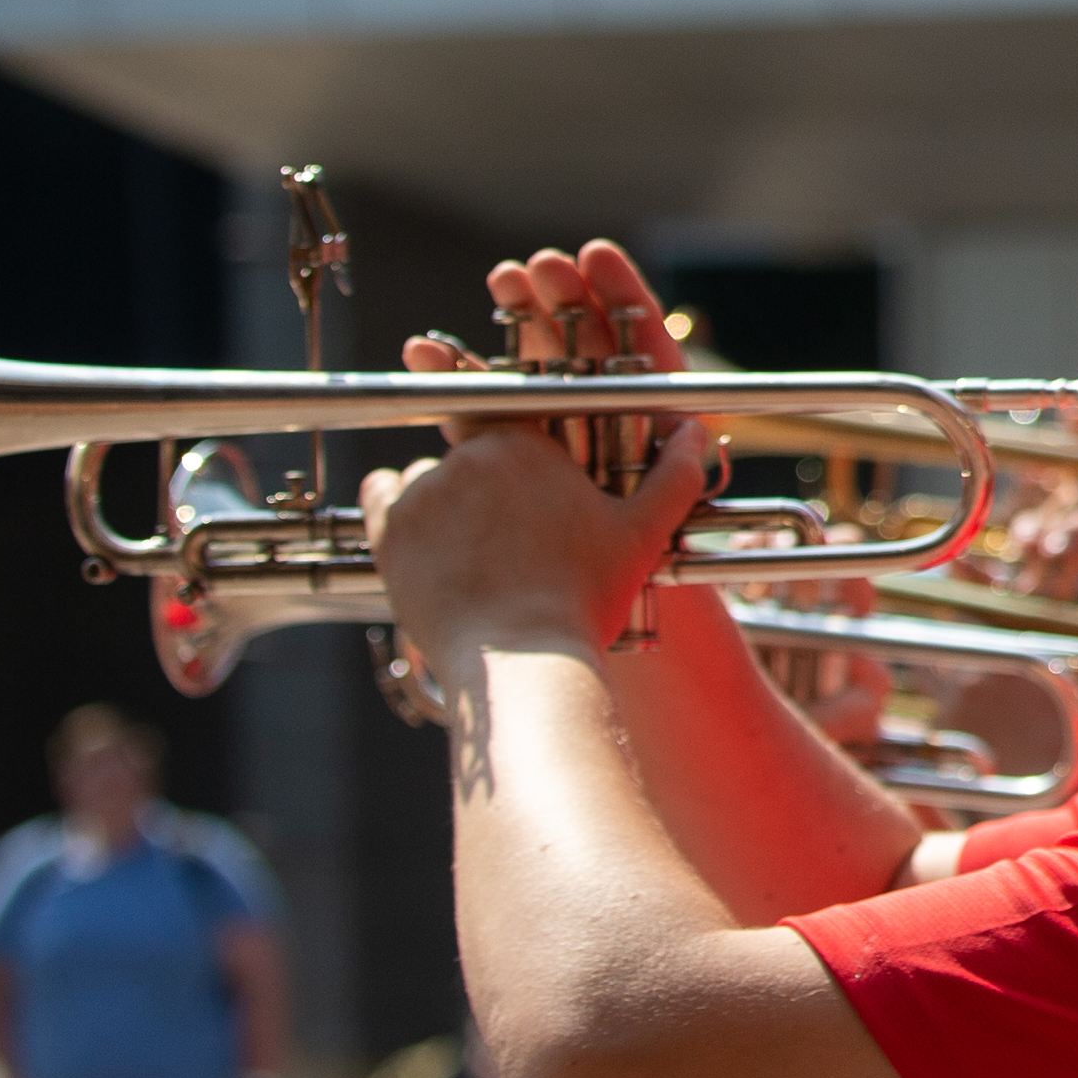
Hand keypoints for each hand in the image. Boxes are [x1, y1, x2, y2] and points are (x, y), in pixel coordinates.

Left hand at [365, 241, 711, 666]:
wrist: (520, 661)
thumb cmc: (583, 596)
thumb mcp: (642, 533)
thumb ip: (674, 474)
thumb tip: (696, 431)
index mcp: (531, 443)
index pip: (514, 415)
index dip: (516, 442)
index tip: (519, 468)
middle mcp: (471, 454)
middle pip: (471, 448)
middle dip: (486, 479)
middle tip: (506, 525)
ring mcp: (424, 489)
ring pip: (430, 475)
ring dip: (444, 497)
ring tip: (470, 546)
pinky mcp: (388, 527)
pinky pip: (381, 494)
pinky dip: (395, 506)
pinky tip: (424, 534)